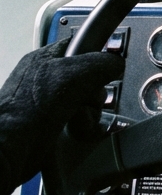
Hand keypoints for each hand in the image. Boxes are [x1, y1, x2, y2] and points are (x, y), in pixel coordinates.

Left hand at [0, 38, 124, 194]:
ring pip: (87, 99)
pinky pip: (81, 118)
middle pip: (89, 75)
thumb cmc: (27, 112)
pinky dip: (84, 124)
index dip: (98, 52)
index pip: (82, 43)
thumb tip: (117, 64)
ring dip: (91, 110)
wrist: (8, 152)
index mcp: (45, 58)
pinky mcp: (52, 124)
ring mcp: (48, 102)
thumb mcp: (74, 75)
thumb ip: (102, 62)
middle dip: (96, 89)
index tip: (108, 64)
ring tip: (80, 117)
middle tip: (89, 96)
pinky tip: (77, 128)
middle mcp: (46, 78)